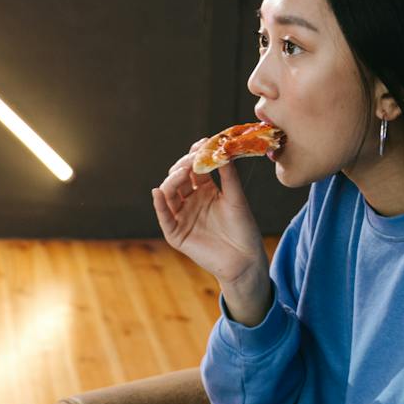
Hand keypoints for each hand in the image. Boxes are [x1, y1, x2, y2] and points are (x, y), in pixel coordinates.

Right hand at [152, 142, 268, 285]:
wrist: (245, 259)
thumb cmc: (243, 228)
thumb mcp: (236, 198)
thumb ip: (228, 176)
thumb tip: (223, 149)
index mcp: (206, 190)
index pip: (195, 168)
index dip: (196, 155)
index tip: (203, 144)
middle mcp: (191, 200)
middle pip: (179, 178)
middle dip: (184, 166)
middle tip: (193, 159)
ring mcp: (182, 216)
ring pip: (169, 193)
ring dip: (173, 180)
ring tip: (183, 172)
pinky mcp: (176, 234)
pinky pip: (164, 217)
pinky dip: (159, 204)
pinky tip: (159, 192)